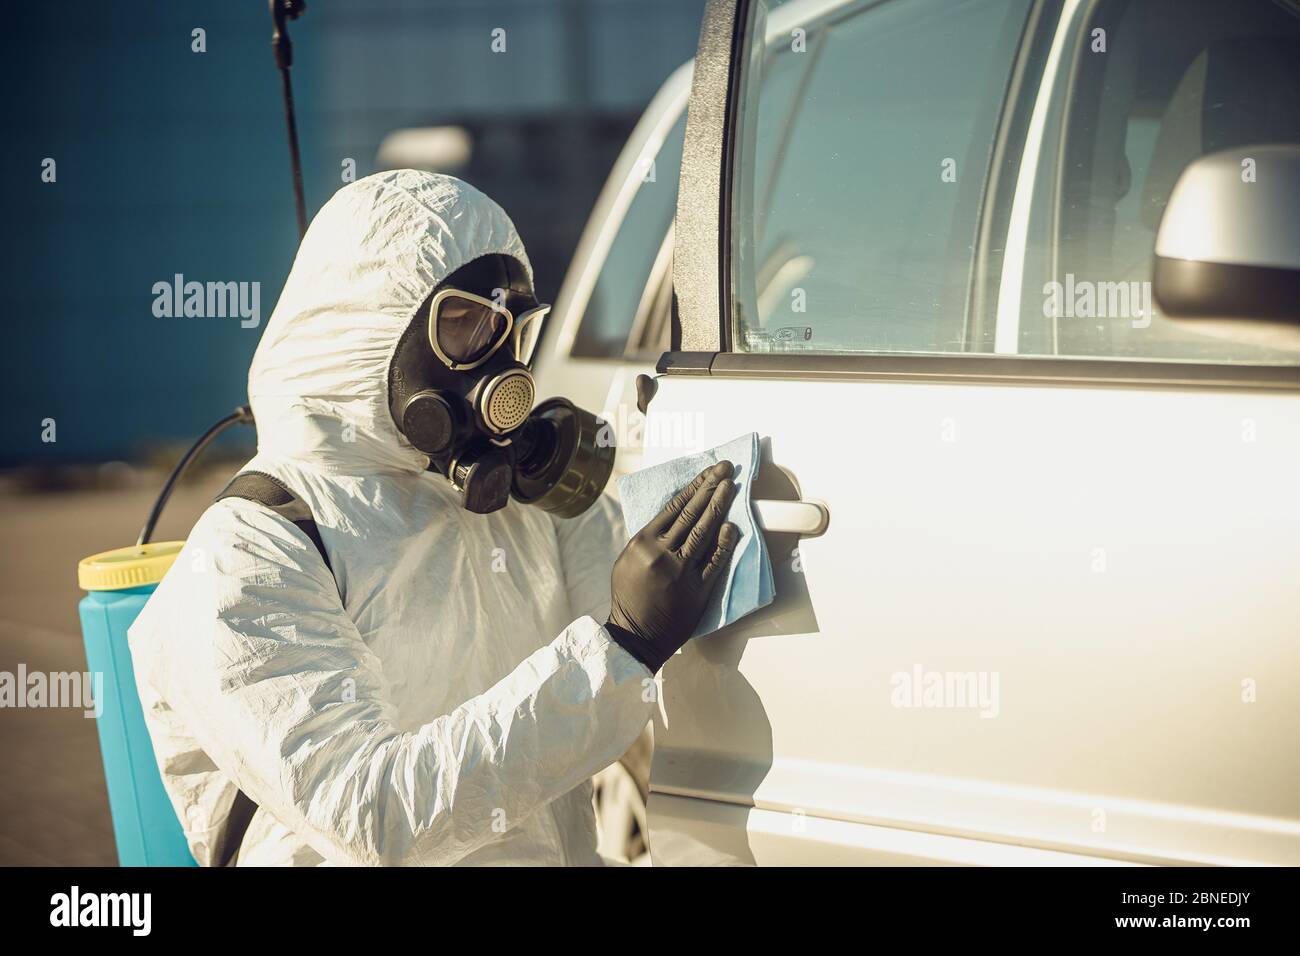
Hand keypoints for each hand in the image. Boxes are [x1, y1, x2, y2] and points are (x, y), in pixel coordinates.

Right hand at [606, 461, 740, 672]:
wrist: (635, 635)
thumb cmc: (630, 595)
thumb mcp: (628, 559)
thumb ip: (649, 537)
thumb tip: (675, 514)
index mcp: (642, 542)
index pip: (674, 506)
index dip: (695, 486)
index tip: (709, 472)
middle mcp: (661, 553)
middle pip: (692, 514)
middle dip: (711, 488)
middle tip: (725, 470)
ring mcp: (680, 572)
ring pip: (703, 533)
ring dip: (719, 507)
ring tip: (730, 488)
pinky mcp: (696, 591)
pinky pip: (714, 563)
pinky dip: (724, 543)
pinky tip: (732, 527)